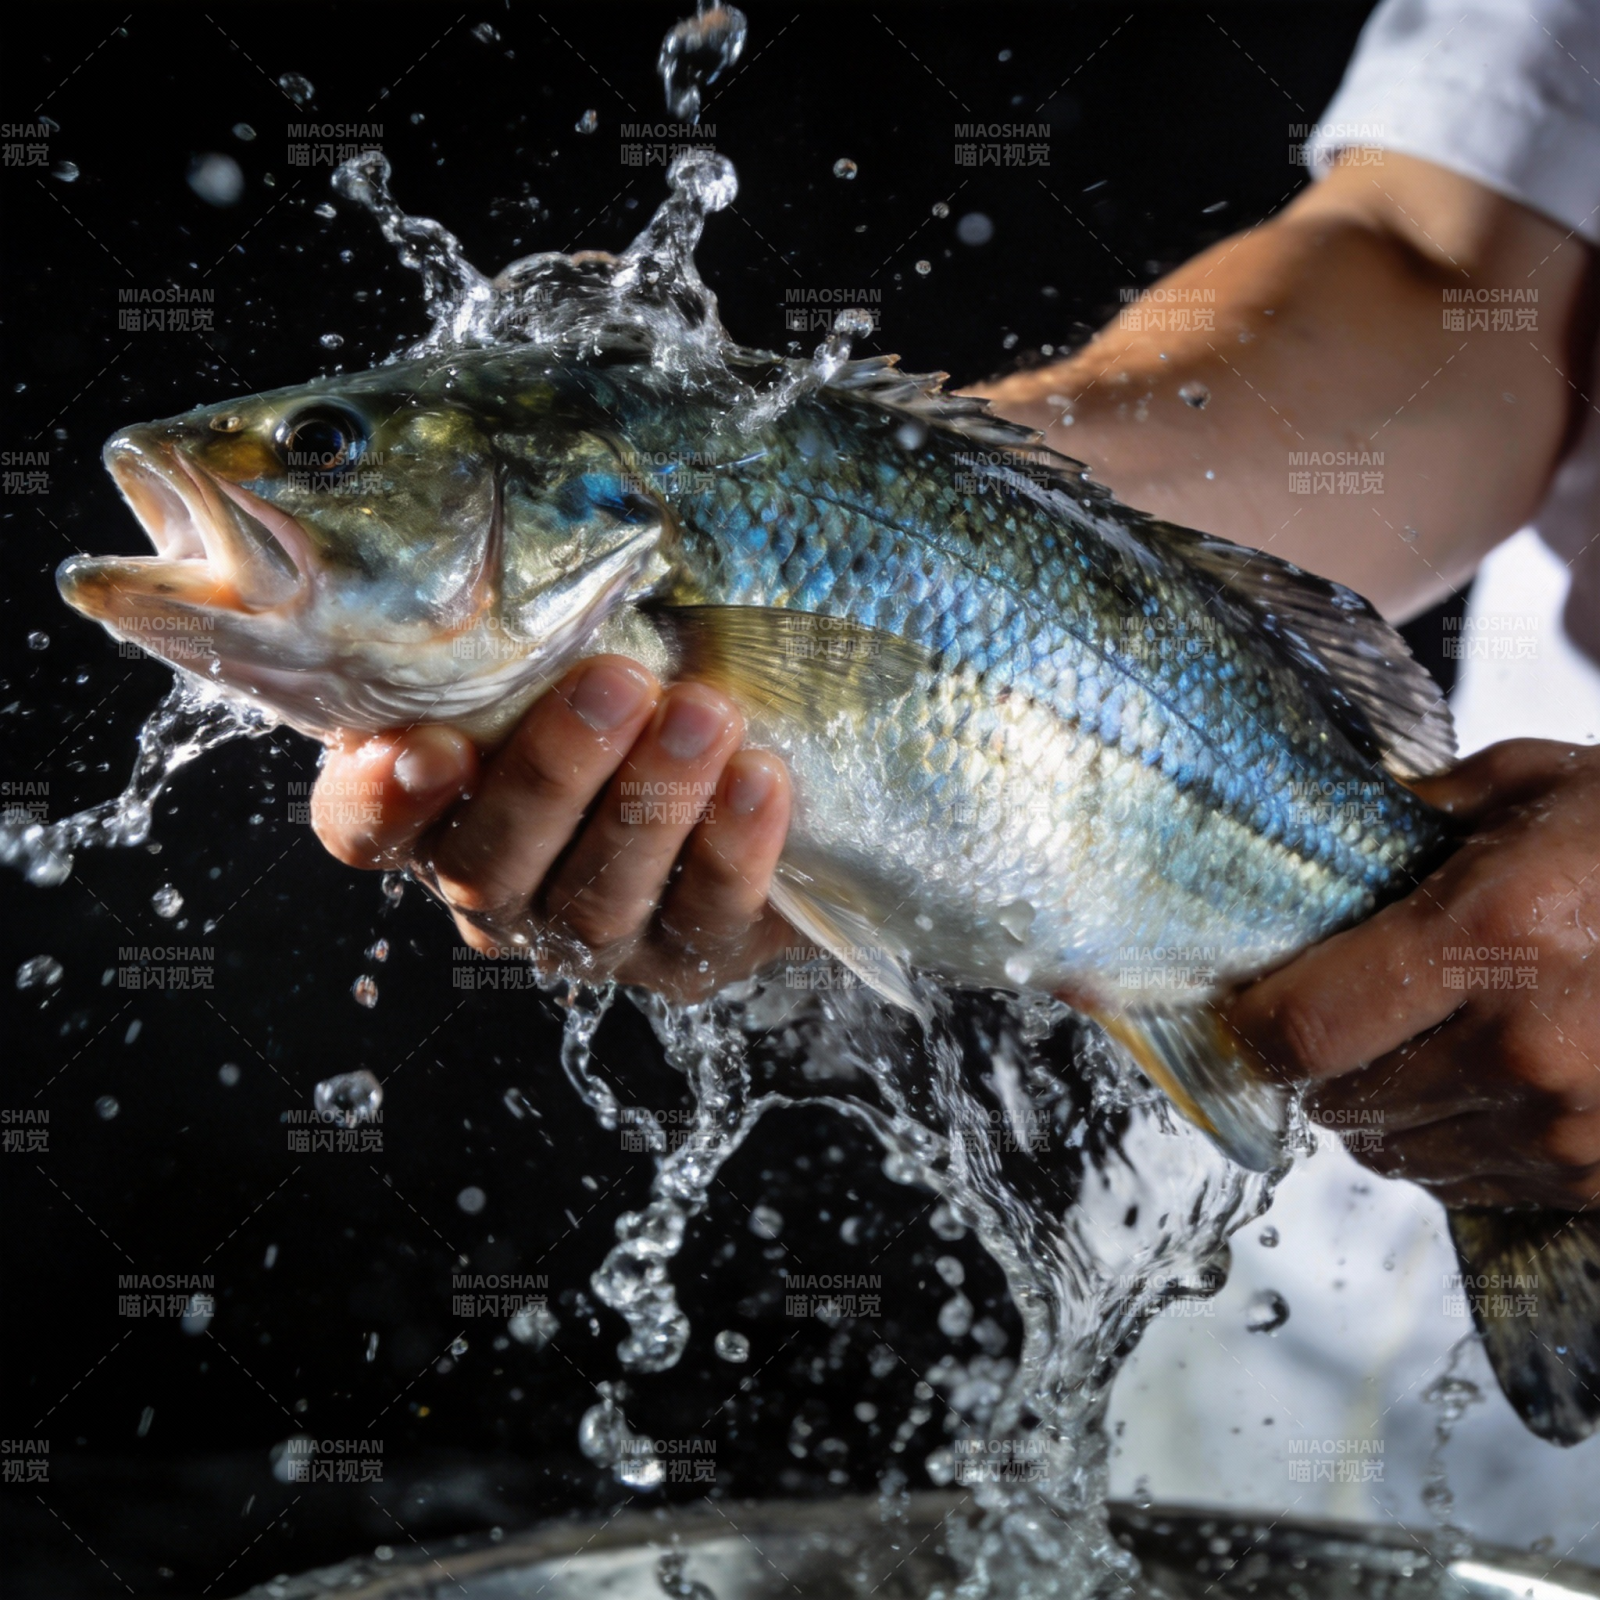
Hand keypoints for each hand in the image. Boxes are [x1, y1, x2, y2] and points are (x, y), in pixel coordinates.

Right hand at [311, 656, 794, 1000]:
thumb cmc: (631, 667)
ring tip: (705, 716)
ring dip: (652, 805)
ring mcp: (588, 934)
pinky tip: (759, 778)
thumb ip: (516, 615)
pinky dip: (731, 848)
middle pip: (491, 865)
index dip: (387, 800)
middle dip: (554, 775)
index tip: (432, 745)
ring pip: (598, 900)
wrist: (748, 750)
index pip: (362, 826)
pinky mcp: (686, 955)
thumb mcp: (562, 635)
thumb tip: (503, 544)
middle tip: (617, 684)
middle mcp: (496, 886)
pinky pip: (704, 915)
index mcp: (433, 809)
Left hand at [1227, 740, 1599, 1208]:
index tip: (1236, 1015)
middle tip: (1344, 1017)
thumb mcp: (1534, 787)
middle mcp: (1529, 1048)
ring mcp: (1578, 1129)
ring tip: (1430, 1044)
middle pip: (1341, 1102)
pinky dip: (1461, 1147)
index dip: (1251, 1031)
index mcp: (1494, 936)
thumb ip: (1413, 823)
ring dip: (1389, 1111)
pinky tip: (1494, 1085)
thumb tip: (1315, 850)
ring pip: (1402, 1155)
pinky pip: (1478, 1187)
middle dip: (1320, 1066)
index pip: (1305, 1027)